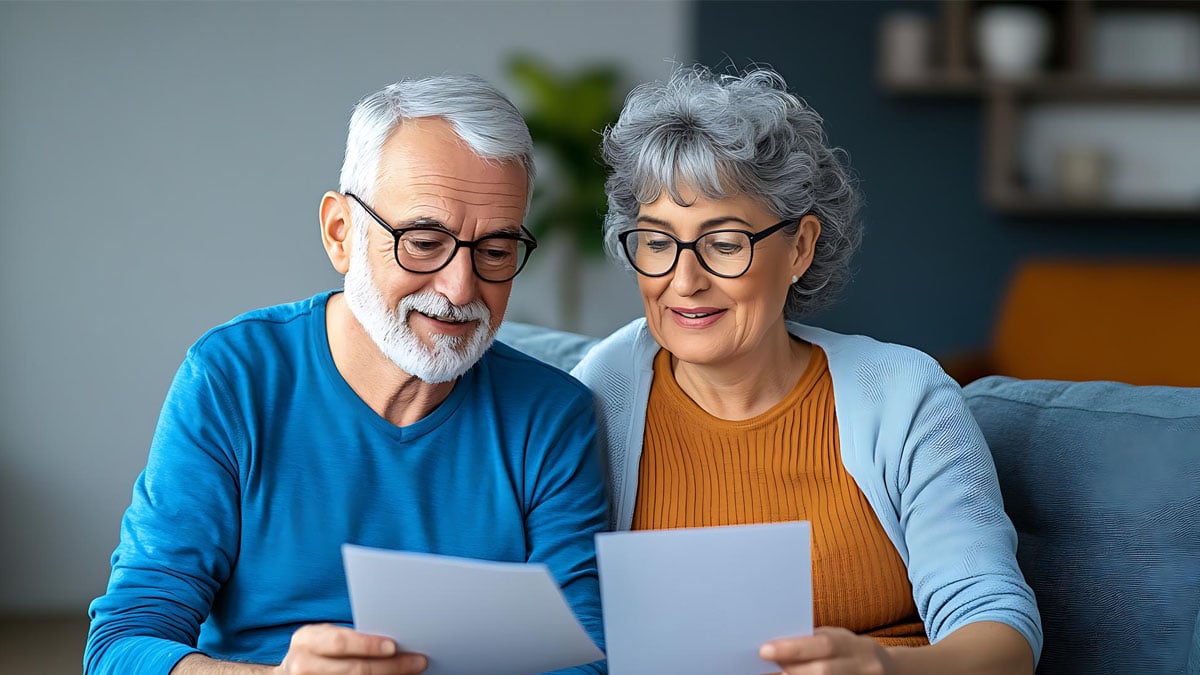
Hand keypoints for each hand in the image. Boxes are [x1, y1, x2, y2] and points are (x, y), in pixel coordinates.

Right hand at [274, 624, 427, 674]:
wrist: (292, 672)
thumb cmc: (318, 650)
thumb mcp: (324, 636)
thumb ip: (351, 636)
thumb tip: (395, 638)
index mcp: (306, 640)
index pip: (340, 643)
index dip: (368, 645)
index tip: (394, 646)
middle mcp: (303, 665)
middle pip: (353, 669)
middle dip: (390, 666)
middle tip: (417, 662)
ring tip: (410, 672)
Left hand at [760, 626, 893, 674]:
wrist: (887, 672)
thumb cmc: (850, 651)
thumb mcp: (838, 639)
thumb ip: (813, 641)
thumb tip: (776, 643)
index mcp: (855, 647)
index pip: (824, 645)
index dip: (793, 648)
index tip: (764, 650)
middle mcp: (863, 667)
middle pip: (823, 671)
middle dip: (790, 670)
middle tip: (763, 670)